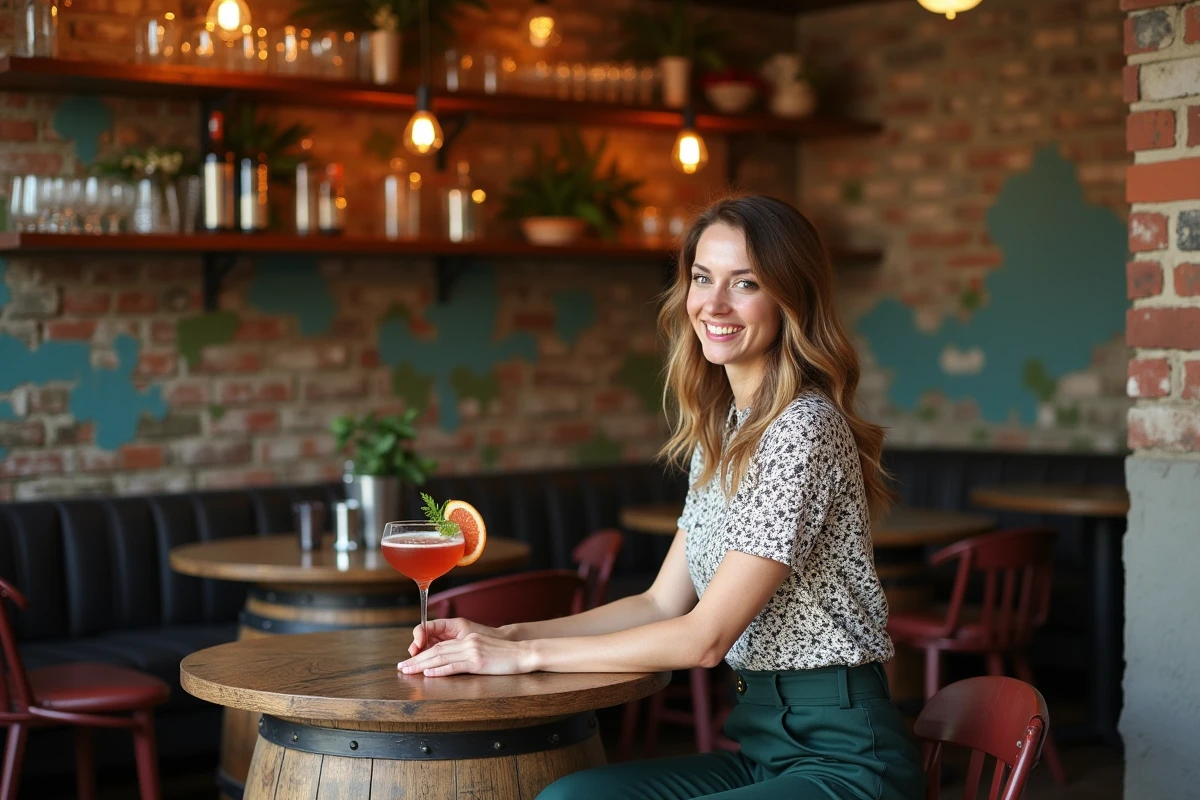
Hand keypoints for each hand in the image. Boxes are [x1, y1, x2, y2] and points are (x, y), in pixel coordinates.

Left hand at [397, 632, 535, 676]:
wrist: (524, 653)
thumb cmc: (506, 655)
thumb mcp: (484, 650)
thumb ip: (468, 654)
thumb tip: (450, 664)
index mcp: (467, 639)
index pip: (440, 645)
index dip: (422, 653)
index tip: (410, 660)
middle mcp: (467, 642)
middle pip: (436, 650)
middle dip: (416, 659)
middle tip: (401, 667)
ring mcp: (472, 651)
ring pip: (440, 657)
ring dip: (421, 665)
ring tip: (408, 671)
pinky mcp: (478, 662)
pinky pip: (454, 666)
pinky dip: (440, 670)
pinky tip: (429, 674)